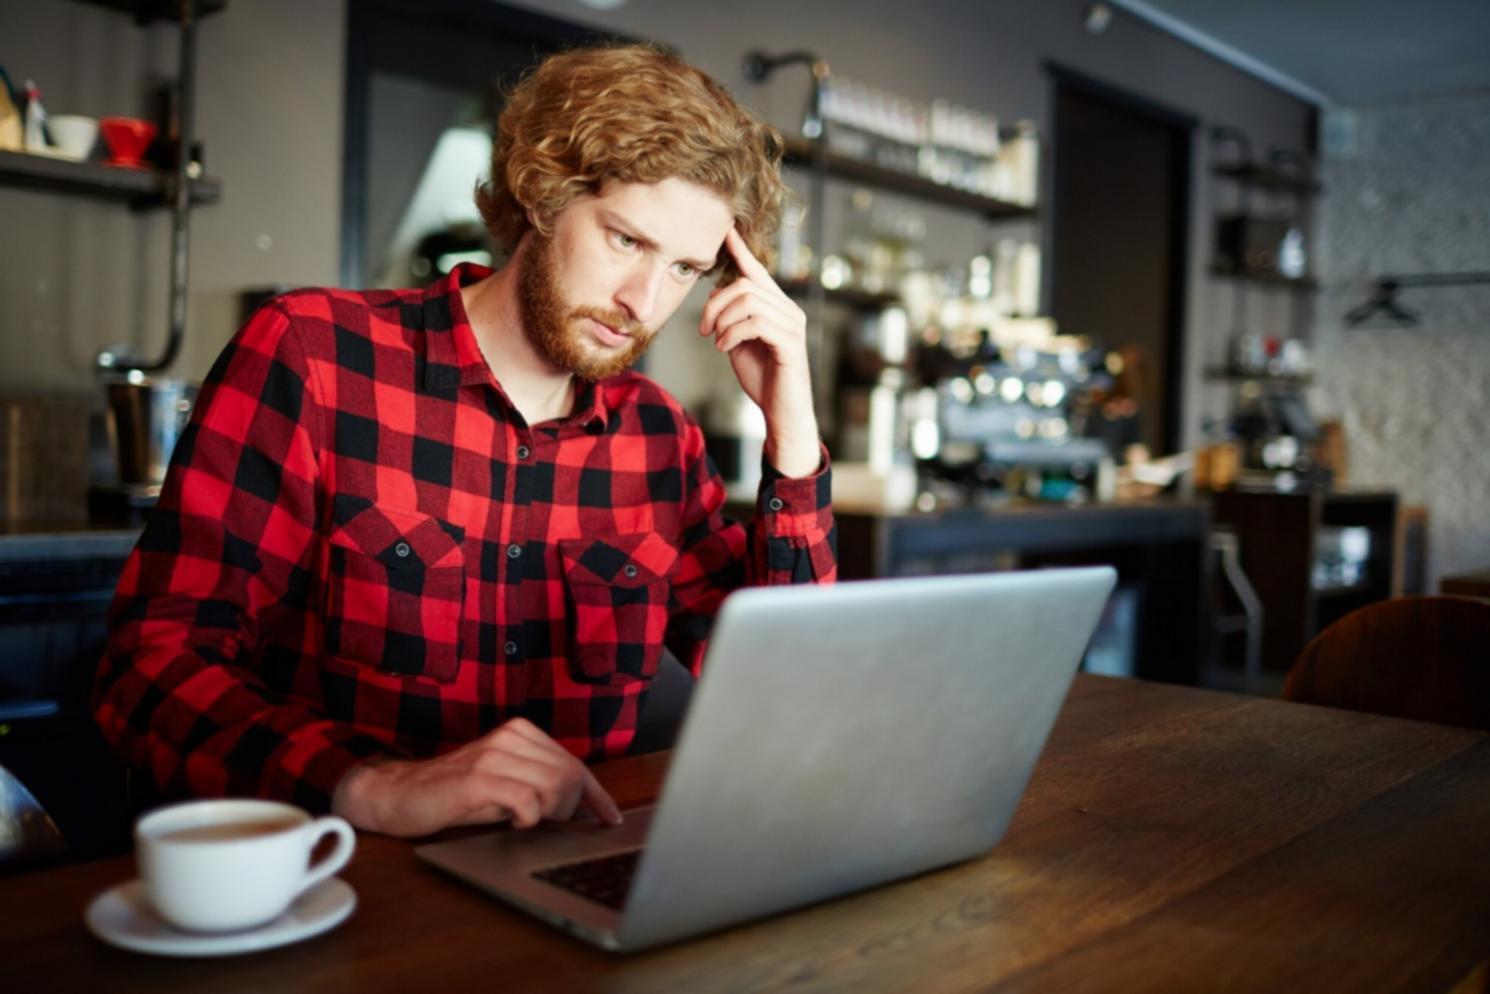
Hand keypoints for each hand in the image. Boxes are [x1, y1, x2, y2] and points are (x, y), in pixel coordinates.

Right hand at [331, 717, 622, 836]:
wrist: (398, 794)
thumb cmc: (453, 794)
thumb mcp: (502, 782)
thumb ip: (537, 783)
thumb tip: (578, 805)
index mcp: (521, 733)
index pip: (574, 763)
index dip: (596, 795)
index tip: (610, 817)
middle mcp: (510, 737)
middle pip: (571, 776)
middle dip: (568, 808)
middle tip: (545, 822)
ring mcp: (494, 755)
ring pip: (554, 786)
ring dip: (548, 814)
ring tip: (524, 820)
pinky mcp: (478, 778)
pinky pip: (528, 801)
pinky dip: (528, 819)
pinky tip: (512, 822)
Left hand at [699, 228, 820, 477]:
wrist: (782, 414)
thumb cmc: (762, 379)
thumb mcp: (739, 342)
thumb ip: (731, 318)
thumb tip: (715, 299)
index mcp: (777, 307)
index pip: (757, 271)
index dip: (740, 250)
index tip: (725, 229)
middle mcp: (789, 310)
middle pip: (744, 284)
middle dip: (715, 304)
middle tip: (704, 330)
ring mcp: (793, 326)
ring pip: (748, 301)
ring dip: (723, 320)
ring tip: (717, 341)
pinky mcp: (791, 344)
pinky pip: (755, 323)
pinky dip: (732, 334)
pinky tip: (725, 349)